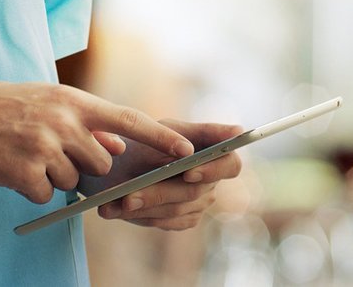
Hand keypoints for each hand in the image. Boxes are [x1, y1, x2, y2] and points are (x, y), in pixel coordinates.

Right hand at [0, 83, 194, 203]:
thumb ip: (81, 121)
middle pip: (101, 161)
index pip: (128, 119)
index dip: (160, 137)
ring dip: (53, 176)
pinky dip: (30, 189)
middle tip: (52, 153)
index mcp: (70, 99)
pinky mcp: (24, 172)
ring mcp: (43, 147)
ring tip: (22, 154)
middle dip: (84, 166)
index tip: (186, 149)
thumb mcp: (42, 101)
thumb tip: (116, 146)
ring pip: (71, 180)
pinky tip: (9, 168)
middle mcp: (62, 121)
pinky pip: (44, 193)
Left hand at [87, 120, 242, 230]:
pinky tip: (115, 210)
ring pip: (175, 210)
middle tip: (130, 196)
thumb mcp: (168, 129)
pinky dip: (139, 215)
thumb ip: (200, 132)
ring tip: (116, 203)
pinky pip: (164, 222)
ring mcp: (198, 202)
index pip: (231, 165)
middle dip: (160, 193)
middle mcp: (212, 181)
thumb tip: (237, 131)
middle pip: (194, 192)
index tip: (188, 172)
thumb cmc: (149, 137)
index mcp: (216, 154)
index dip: (212, 170)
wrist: (120, 161)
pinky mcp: (182, 219)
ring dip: (144, 206)